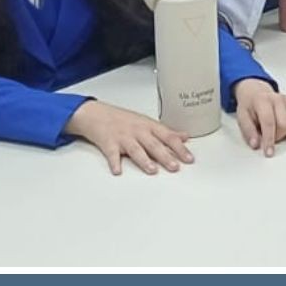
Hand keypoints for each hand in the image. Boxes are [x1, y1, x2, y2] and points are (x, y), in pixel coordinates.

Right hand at [63, 101, 193, 175]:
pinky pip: (112, 154)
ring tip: (152, 170)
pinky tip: (118, 170)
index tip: (189, 158)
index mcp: (149, 126)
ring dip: (144, 160)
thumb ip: (166, 132)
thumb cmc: (123, 119)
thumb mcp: (147, 122)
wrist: (97, 114)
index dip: (180, 148)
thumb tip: (185, 136)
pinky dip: (114, 162)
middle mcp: (138, 131)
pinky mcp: (108, 143)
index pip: (168, 137)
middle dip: (165, 156)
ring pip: (135, 149)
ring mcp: (123, 137)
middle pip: (154, 144)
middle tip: (175, 166)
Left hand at [234, 81, 285, 155]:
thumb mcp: (242, 117)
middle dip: (278, 137)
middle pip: (285, 125)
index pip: (269, 122)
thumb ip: (248, 131)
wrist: (256, 94)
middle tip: (270, 136)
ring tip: (277, 129)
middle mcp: (279, 99)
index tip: (269, 152)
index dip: (269, 139)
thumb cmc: (250, 107)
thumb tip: (256, 144)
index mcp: (263, 101)